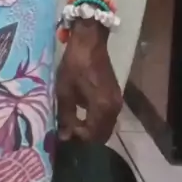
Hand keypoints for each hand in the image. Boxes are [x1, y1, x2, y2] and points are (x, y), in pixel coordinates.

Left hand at [56, 21, 121, 142]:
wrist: (89, 41)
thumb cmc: (75, 64)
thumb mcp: (65, 90)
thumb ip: (66, 116)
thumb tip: (65, 137)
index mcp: (102, 108)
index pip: (93, 136)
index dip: (78, 140)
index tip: (64, 135)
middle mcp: (114, 108)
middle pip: (102, 134)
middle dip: (86, 138)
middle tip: (69, 134)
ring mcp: (117, 101)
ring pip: (106, 125)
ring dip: (92, 129)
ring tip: (74, 126)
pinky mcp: (115, 94)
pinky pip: (107, 116)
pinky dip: (97, 120)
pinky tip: (83, 115)